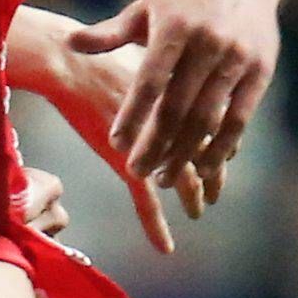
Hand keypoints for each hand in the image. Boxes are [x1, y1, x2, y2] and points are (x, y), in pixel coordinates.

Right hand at [20, 27, 225, 254]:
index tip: (225, 152)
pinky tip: (165, 246)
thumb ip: (165, 67)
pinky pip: (146, 202)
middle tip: (216, 192)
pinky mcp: (126, 162)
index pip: (213, 124)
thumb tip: (177, 70)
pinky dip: (156, 225)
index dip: (220, 141)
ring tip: (198, 212)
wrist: (72, 61)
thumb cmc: (102, 52)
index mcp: (182, 95)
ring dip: (193, 197)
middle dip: (212, 175)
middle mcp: (175, 123)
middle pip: (205, 154)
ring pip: (182, 179)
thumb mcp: (146, 51)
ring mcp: (152, 145)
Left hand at [64, 0, 278, 193]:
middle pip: (177, 107)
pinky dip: (222, 147)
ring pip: (208, 118)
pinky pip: (240, 118)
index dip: (133, 115)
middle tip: (137, 172)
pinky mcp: (260, 71)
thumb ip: (109, 33)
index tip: (117, 144)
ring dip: (185, 154)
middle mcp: (207, 43)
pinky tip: (204, 169)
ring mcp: (236, 58)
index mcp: (174, 29)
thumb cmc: (181, 2)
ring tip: (164, 177)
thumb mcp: (144, 10)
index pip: (150, 81)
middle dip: (156, 145)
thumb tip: (68, 43)